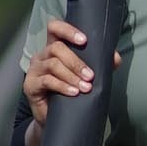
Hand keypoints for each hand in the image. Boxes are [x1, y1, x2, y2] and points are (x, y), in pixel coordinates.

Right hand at [21, 14, 95, 144]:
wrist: (55, 117)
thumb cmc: (71, 91)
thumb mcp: (87, 76)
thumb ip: (101, 65)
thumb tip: (115, 57)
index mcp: (54, 47)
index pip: (54, 28)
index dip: (67, 30)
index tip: (84, 40)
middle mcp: (42, 55)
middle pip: (56, 48)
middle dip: (76, 62)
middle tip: (90, 75)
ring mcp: (35, 69)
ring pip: (53, 64)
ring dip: (72, 75)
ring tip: (85, 87)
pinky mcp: (30, 85)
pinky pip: (47, 81)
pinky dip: (63, 86)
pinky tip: (74, 92)